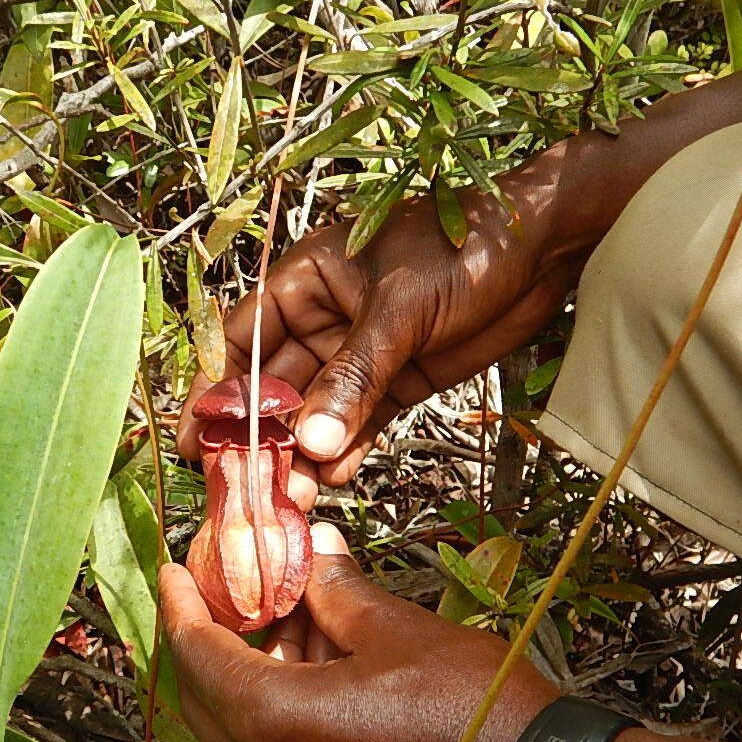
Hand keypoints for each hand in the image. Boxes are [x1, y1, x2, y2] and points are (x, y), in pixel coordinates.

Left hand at [160, 522, 558, 741]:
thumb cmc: (470, 711)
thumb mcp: (394, 630)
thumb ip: (337, 590)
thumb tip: (315, 548)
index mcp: (273, 719)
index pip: (197, 655)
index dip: (182, 604)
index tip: (174, 568)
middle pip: (206, 694)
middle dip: (208, 635)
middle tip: (218, 586)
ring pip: (240, 723)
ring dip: (250, 666)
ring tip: (282, 609)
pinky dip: (277, 700)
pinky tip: (312, 655)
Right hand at [176, 152, 596, 507]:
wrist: (544, 246)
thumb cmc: (463, 248)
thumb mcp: (400, 310)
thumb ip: (354, 376)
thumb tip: (311, 442)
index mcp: (307, 281)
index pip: (244, 341)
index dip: (219, 390)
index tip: (197, 439)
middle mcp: (325, 318)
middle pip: (278, 386)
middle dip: (266, 437)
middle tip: (251, 487)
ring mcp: (363, 353)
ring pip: (319, 411)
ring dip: (307, 452)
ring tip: (297, 495)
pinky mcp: (401, 379)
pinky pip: (361, 421)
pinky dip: (348, 449)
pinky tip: (337, 477)